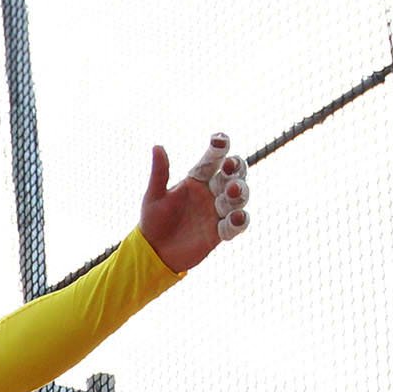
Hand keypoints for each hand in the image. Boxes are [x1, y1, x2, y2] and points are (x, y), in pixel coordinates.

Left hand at [140, 134, 249, 272]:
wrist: (153, 252)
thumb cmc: (153, 221)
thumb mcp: (154, 196)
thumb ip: (160, 173)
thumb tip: (157, 146)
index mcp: (197, 179)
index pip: (213, 159)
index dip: (219, 148)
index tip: (220, 139)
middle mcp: (212, 192)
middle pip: (233, 174)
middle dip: (236, 168)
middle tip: (229, 167)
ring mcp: (218, 212)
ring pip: (238, 197)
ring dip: (238, 192)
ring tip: (231, 191)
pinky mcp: (220, 233)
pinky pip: (236, 225)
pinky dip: (239, 220)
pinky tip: (236, 218)